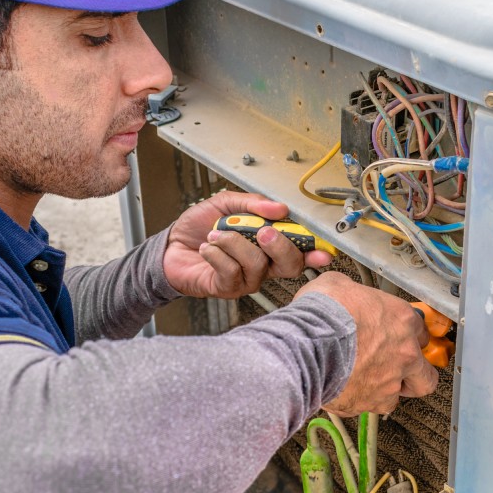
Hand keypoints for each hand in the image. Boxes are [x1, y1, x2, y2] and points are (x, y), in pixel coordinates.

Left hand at [163, 191, 332, 297]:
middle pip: (290, 265)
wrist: (169, 246)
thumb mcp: (226, 204)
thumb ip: (253, 203)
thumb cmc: (199, 227)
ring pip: (257, 265)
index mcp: (268, 245)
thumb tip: (279, 208)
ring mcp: (246, 280)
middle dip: (280, 246)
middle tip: (263, 231)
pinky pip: (231, 272)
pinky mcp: (227, 288)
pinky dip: (217, 254)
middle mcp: (263, 265)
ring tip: (215, 234)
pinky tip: (206, 248)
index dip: (315, 253)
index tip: (323, 251)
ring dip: (235, 244)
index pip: (300, 251)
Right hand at [297, 272, 439, 415]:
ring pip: (397, 396)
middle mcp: (403, 354)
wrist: (306, 345)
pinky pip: (368, 406)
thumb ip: (353, 294)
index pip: (421, 332)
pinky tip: (345, 390)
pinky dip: (358, 400)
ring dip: (383, 390)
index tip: (401, 339)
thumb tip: (343, 293)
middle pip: (427, 376)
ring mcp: (389, 382)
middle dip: (416, 376)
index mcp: (402, 320)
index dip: (409, 337)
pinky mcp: (368, 403)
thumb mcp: (339, 285)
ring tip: (363, 383)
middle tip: (401, 372)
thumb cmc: (322, 313)